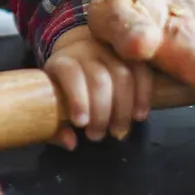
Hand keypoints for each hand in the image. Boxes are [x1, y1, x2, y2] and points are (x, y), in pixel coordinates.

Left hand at [44, 26, 153, 146]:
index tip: (81, 124)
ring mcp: (111, 51)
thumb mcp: (50, 106)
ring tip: (118, 131)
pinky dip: (143, 95)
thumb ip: (55, 127)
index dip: (77, 98)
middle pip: (99, 79)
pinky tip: (139, 116)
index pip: (70, 73)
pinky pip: (142, 71)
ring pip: (123, 76)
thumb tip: (71, 143)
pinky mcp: (131, 56)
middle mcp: (86, 51)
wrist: (78, 58)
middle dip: (101, 113)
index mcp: (62, 61)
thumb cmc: (62, 90)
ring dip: (123, 109)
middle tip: (98, 135)